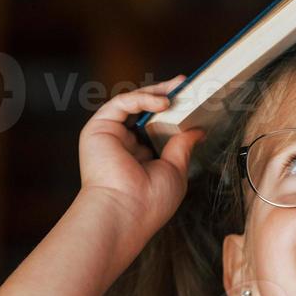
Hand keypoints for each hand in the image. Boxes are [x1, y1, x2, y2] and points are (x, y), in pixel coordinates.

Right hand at [77, 74, 206, 231]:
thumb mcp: (175, 170)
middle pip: (143, 110)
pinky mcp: (98, 129)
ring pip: (131, 103)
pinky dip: (141, 99)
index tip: (191, 100)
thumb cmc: (149, 201)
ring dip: (154, 92)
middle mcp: (123, 144)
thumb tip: (197, 131)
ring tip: (177, 88)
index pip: (155, 125)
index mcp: (140, 156)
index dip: (172, 111)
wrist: (126, 212)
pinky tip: (162, 103)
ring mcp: (110, 136)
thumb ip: (183, 147)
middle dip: (164, 94)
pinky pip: (120, 104)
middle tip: (184, 83)